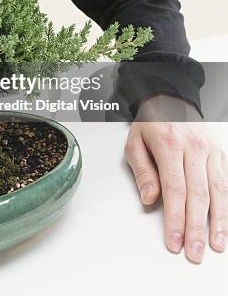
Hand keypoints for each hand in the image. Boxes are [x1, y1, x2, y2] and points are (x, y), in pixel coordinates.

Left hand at [124, 94, 227, 262]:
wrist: (170, 99)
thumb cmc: (151, 124)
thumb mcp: (134, 142)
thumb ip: (142, 171)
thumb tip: (150, 199)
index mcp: (169, 143)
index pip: (175, 189)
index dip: (176, 218)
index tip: (174, 240)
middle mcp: (194, 147)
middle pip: (198, 194)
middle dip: (196, 228)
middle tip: (194, 252)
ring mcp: (210, 150)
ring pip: (218, 191)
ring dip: (218, 222)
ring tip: (216, 245)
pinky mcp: (220, 154)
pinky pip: (226, 182)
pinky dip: (227, 205)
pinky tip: (225, 224)